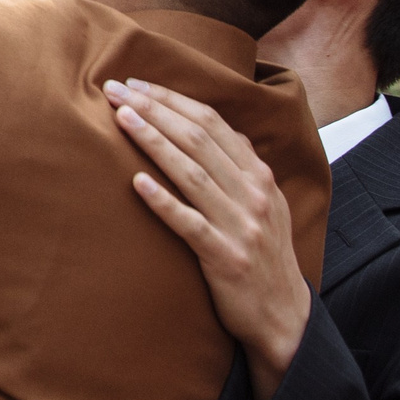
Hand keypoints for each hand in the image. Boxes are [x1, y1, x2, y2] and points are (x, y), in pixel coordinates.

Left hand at [106, 79, 313, 399]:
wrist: (284, 316)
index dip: (172, 99)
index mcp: (259, 175)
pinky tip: (137, 183)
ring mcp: (240, 226)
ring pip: (192, 174)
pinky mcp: (226, 259)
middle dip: (154, 109)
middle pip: (198, 139)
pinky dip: (163, 202)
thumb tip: (213, 126)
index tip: (136, 83)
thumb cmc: (261, 252)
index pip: (212, 122)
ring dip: (154, 142)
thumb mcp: (263, 202)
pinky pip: (190, 225)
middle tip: (115, 90)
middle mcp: (253, 194)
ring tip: (121, 119)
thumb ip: (240, 165)